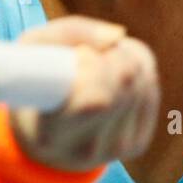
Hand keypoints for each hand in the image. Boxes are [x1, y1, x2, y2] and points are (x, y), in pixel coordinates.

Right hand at [7, 16, 159, 171]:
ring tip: (96, 64)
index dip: (94, 66)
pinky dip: (137, 68)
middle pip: (125, 78)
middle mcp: (86, 149)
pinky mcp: (137, 144)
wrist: (43, 140)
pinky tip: (114, 74)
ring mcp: (116, 149)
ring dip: (124, 57)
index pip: (94, 100)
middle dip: (110, 52)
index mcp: (51, 134)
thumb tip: (119, 36)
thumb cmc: (33, 83)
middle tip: (85, 54)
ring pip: (141, 79)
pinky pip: (150, 86)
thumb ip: (71, 32)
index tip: (80, 55)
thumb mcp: (32, 48)